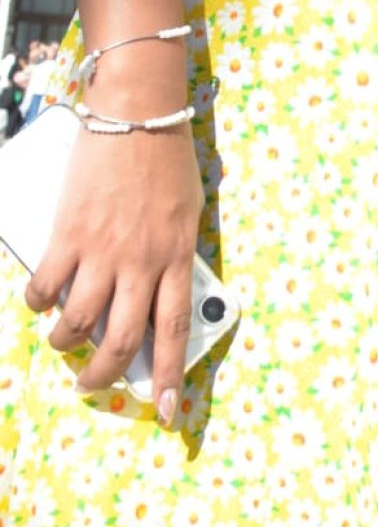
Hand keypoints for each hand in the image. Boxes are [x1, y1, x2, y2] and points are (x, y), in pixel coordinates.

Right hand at [25, 122, 203, 421]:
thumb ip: (175, 252)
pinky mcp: (69, 235)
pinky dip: (40, 303)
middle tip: (91, 384)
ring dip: (66, 343)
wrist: (138, 115)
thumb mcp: (188, 211)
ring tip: (62, 342)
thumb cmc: (167, 158)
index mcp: (178, 256)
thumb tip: (159, 290)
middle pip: (123, 338)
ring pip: (79, 322)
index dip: (169, 375)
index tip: (169, 411)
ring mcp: (103, 250)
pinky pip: (47, 286)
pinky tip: (41, 302)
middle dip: (104, 373)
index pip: (174, 329)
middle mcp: (142, 261)